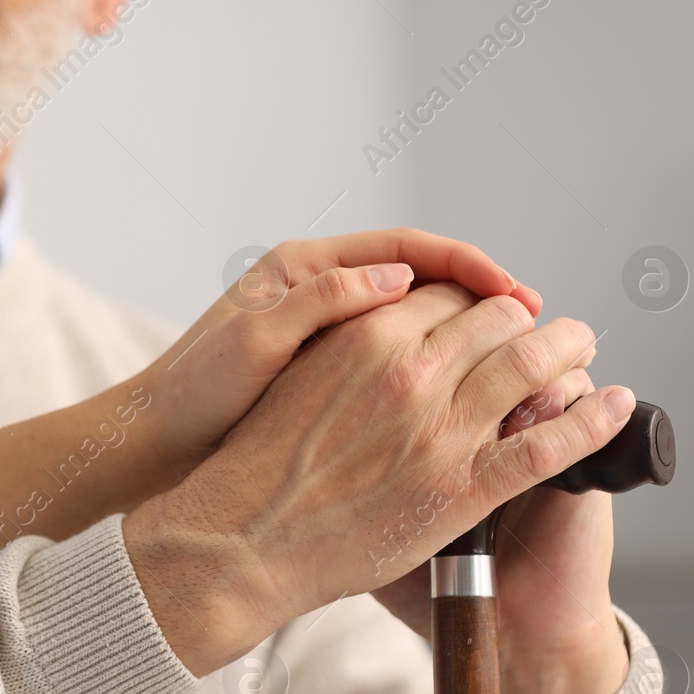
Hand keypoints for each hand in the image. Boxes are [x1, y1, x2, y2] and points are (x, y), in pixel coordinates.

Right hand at [124, 281, 635, 675]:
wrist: (238, 542)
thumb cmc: (254, 470)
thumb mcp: (292, 378)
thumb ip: (344, 348)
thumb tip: (378, 329)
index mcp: (367, 335)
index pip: (446, 289)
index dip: (475, 296)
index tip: (487, 310)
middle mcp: (411, 369)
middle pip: (498, 318)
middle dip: (526, 319)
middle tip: (543, 328)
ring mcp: (443, 429)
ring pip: (534, 365)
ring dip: (570, 348)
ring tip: (584, 345)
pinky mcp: (465, 488)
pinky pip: (551, 443)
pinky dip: (592, 420)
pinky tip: (615, 405)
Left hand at [131, 228, 539, 480]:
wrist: (157, 445)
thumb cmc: (194, 391)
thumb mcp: (255, 341)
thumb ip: (321, 302)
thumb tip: (400, 276)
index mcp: (306, 267)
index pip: (408, 247)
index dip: (468, 267)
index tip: (516, 294)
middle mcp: (323, 292)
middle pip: (423, 280)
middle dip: (482, 300)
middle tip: (536, 328)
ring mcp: (330, 337)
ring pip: (417, 324)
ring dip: (466, 338)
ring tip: (516, 364)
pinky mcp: (331, 379)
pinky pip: (399, 364)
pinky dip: (438, 374)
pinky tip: (468, 401)